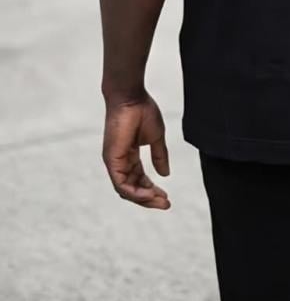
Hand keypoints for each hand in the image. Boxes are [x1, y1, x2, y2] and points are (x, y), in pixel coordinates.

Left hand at [102, 92, 170, 208]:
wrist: (131, 96)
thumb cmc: (142, 110)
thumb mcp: (156, 137)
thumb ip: (159, 156)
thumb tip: (165, 174)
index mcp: (129, 155)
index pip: (139, 179)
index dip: (152, 189)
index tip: (166, 196)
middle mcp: (120, 161)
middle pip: (133, 188)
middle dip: (149, 198)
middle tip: (166, 204)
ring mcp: (114, 162)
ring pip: (126, 190)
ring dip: (144, 198)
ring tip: (160, 201)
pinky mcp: (111, 160)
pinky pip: (121, 184)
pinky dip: (135, 192)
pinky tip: (149, 194)